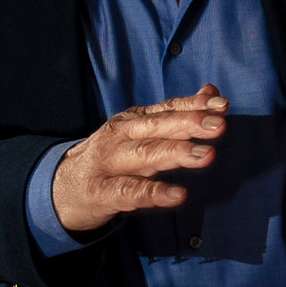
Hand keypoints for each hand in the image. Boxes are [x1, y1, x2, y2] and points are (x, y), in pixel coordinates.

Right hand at [50, 84, 227, 236]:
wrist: (62, 188)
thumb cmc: (113, 158)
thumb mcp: (141, 132)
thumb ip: (175, 114)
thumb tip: (211, 91)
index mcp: (132, 121)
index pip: (166, 108)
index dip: (194, 105)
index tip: (222, 105)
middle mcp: (120, 136)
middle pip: (156, 127)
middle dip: (188, 124)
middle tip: (218, 125)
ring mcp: (109, 163)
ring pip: (144, 155)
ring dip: (175, 153)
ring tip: (205, 155)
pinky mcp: (102, 192)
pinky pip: (130, 192)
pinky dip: (154, 193)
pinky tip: (178, 195)